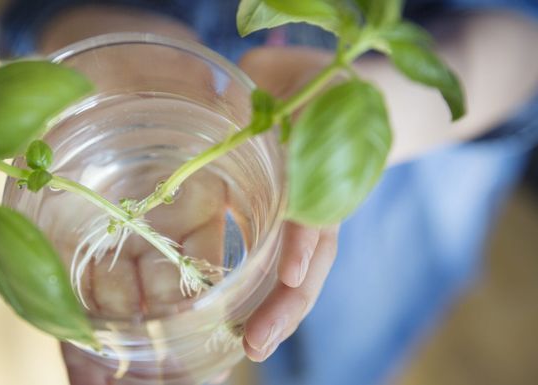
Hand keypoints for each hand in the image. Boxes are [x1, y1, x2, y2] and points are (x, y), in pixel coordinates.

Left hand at [238, 47, 340, 361]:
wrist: (327, 91)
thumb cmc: (305, 84)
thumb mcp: (293, 80)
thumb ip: (272, 92)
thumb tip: (235, 97)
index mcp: (325, 164)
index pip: (319, 206)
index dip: (305, 239)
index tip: (294, 274)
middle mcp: (324, 199)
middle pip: (315, 257)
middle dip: (289, 302)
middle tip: (257, 341)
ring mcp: (313, 218)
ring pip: (305, 272)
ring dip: (281, 311)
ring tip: (253, 347)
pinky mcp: (291, 224)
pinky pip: (286, 264)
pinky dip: (271, 295)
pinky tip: (243, 325)